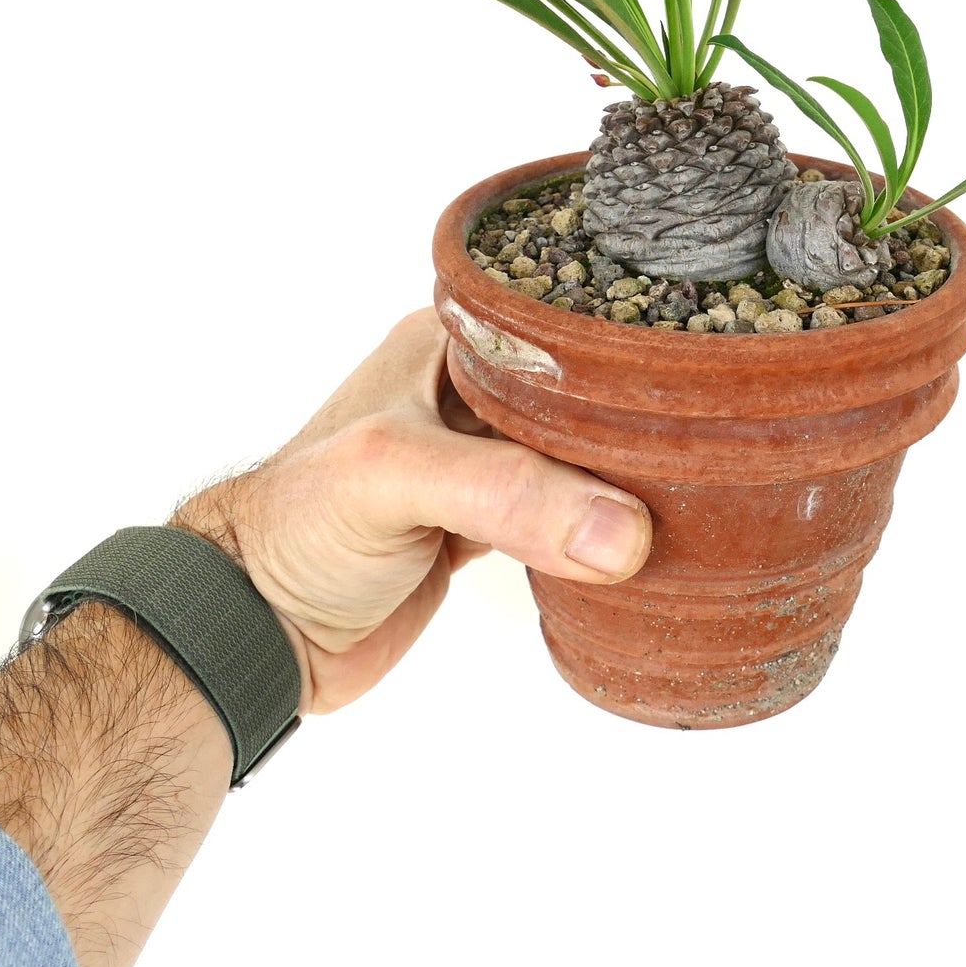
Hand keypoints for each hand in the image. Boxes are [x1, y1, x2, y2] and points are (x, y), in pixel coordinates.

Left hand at [172, 309, 651, 714]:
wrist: (255, 634)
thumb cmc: (297, 527)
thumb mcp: (397, 478)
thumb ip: (510, 494)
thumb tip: (624, 533)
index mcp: (446, 346)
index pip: (555, 331)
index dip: (620, 349)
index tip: (693, 373)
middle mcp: (467, 395)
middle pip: (579, 398)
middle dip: (634, 420)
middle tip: (711, 434)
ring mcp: (478, 464)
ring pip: (575, 459)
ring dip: (619, 480)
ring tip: (695, 482)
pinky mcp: (485, 528)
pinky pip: (563, 517)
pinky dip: (597, 530)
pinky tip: (642, 536)